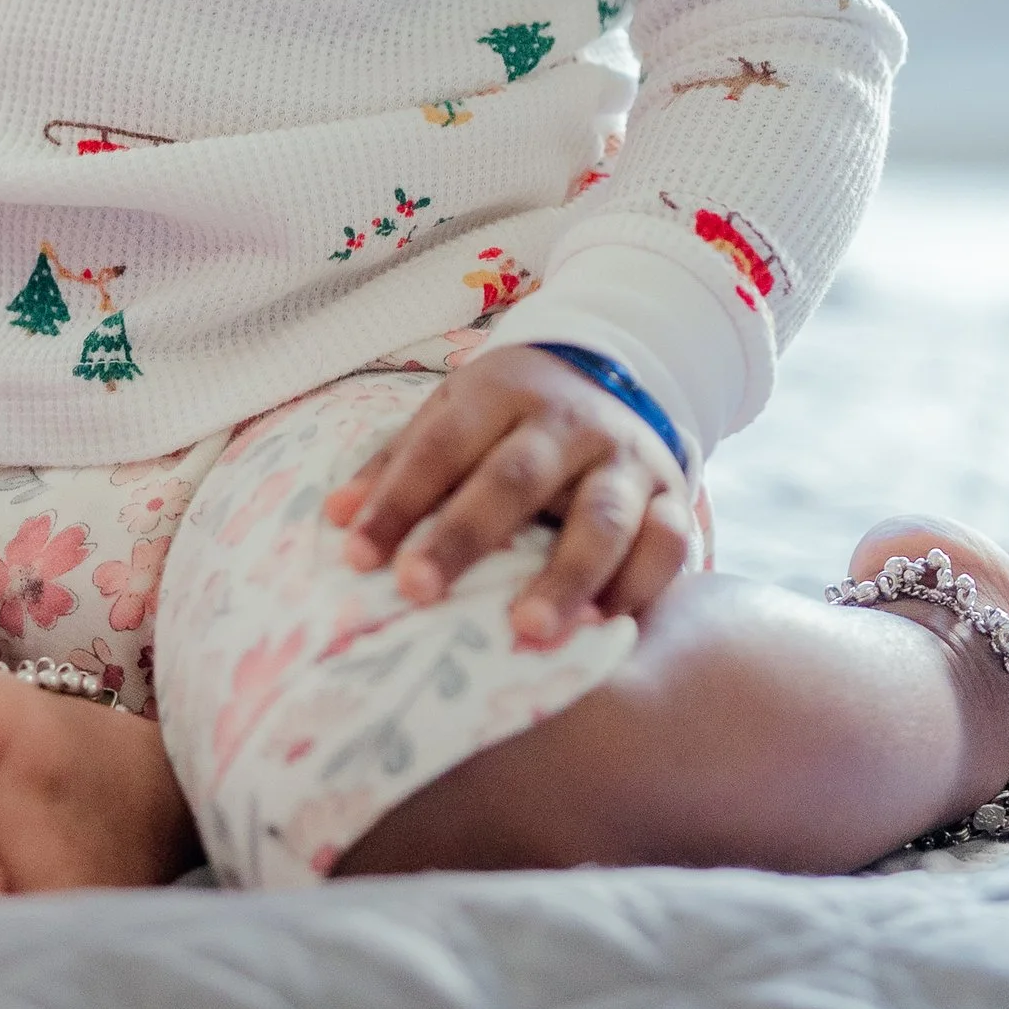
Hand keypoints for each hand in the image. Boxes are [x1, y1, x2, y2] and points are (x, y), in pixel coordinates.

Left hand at [323, 345, 696, 646]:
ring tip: (528, 632)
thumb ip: (399, 463)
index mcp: (502, 393)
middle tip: (418, 592)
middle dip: (465, 536)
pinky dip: (639, 586)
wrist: (615, 375)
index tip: (356, 555)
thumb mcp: (455, 415)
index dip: (398, 498)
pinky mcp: (674, 496)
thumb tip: (335, 517)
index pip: (441, 444)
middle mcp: (567, 422)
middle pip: (515, 476)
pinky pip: (667, 543)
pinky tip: (604, 629)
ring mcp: (625, 459)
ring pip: (601, 515)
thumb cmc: (511, 418)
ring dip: (564, 575)